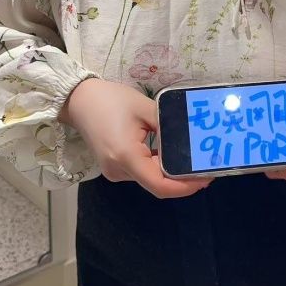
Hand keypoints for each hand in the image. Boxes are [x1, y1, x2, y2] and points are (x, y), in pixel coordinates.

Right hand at [59, 78, 212, 198]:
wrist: (78, 100)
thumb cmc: (110, 100)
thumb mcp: (146, 108)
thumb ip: (169, 125)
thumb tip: (190, 140)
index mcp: (126, 157)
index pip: (161, 185)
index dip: (186, 186)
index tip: (206, 177)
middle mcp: (119, 171)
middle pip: (157, 184)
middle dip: (183, 180)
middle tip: (206, 166)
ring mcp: (114, 172)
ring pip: (150, 179)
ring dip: (171, 173)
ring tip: (193, 159)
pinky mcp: (114, 167)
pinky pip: (141, 172)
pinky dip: (158, 167)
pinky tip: (173, 156)